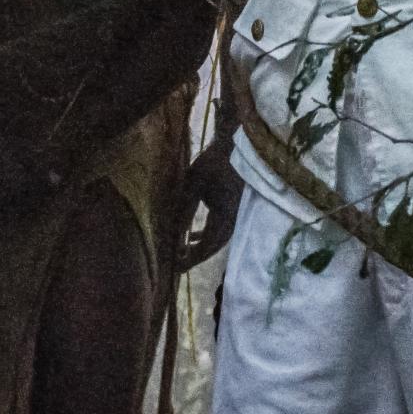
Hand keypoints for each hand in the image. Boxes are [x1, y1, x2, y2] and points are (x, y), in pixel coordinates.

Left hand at [178, 140, 242, 272]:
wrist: (238, 145)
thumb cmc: (215, 162)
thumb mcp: (194, 184)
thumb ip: (185, 209)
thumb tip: (175, 232)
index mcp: (224, 218)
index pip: (206, 246)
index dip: (190, 259)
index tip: (174, 268)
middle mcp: (233, 221)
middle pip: (213, 247)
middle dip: (195, 257)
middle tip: (176, 264)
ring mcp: (236, 216)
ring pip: (217, 239)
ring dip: (201, 246)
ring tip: (182, 251)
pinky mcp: (234, 209)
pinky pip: (221, 229)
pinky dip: (207, 234)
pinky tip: (194, 235)